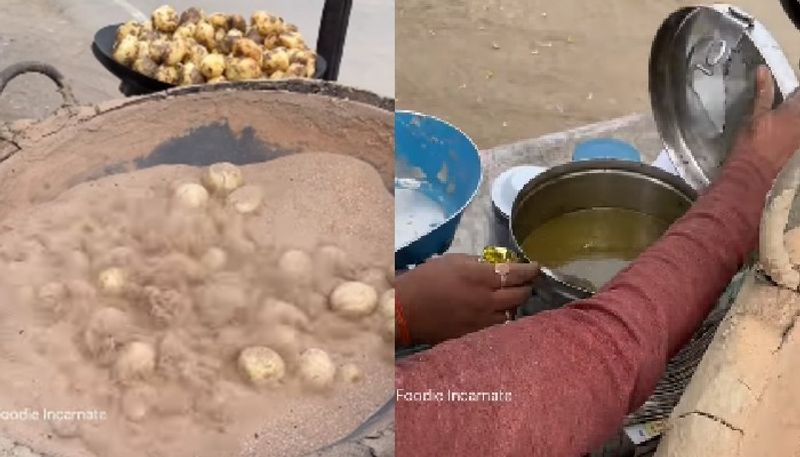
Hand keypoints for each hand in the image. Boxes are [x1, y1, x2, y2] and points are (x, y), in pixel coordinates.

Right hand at [396, 253, 538, 344]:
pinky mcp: (476, 334)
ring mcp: (483, 320)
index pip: (516, 273)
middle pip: (520, 294)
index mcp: (481, 277)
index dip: (530, 270)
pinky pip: (498, 325)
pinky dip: (503, 317)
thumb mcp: (452, 261)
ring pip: (513, 313)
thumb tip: (495, 265)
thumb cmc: (425, 279)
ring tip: (513, 297)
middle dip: (527, 286)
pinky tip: (499, 313)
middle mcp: (487, 299)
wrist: (406, 310)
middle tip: (528, 282)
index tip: (535, 267)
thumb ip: (477, 263)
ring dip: (516, 304)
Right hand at [732, 66, 799, 171]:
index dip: (795, 88)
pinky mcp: (798, 141)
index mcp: (796, 111)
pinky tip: (785, 120)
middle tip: (786, 96)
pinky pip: (798, 125)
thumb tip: (763, 69)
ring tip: (781, 110)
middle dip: (794, 99)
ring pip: (799, 115)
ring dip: (794, 109)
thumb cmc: (752, 142)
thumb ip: (763, 92)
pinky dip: (795, 119)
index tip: (790, 81)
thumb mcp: (755, 115)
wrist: (753, 171)